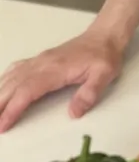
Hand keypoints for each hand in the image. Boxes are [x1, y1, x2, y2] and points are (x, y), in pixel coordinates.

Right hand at [0, 28, 123, 132]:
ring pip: (12, 77)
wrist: (105, 36)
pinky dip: (5, 80)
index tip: (2, 125)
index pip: (28, 91)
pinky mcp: (41, 59)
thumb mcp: (104, 74)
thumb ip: (89, 93)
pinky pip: (17, 69)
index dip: (13, 109)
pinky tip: (1, 88)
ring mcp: (40, 60)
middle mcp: (42, 64)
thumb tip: (74, 113)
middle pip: (13, 85)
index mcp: (55, 69)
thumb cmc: (104, 55)